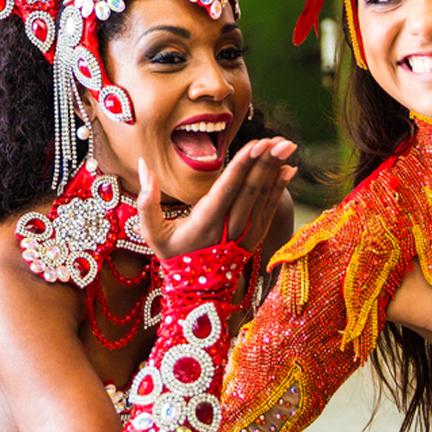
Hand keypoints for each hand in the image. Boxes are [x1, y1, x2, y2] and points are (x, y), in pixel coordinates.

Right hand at [135, 138, 296, 260]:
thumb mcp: (152, 232)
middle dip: (266, 162)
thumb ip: (146, 200)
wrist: (196, 292)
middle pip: (250, 189)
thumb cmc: (172, 255)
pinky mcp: (255, 237)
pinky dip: (279, 188)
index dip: (242, 166)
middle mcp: (229, 228)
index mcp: (205, 222)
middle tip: (279, 139)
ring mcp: (245, 234)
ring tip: (285, 145)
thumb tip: (143, 165)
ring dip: (275, 170)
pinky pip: (270, 209)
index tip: (256, 144)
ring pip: (263, 197)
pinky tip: (288, 169)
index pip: (227, 189)